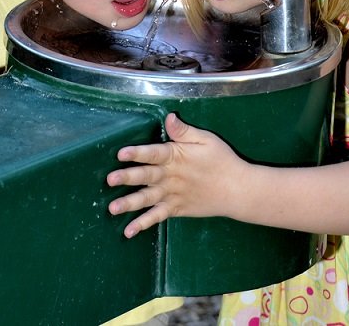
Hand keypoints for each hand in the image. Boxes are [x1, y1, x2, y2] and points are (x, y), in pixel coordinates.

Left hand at [106, 112, 242, 237]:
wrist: (238, 189)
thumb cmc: (221, 160)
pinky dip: (143, 224)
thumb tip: (169, 117)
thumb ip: (184, 131)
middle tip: (110, 180)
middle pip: (147, 176)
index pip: (154, 154)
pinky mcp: (176, 209)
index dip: (138, 153)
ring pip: (148, 199)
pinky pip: (157, 217)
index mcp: (176, 156)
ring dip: (130, 203)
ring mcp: (172, 195)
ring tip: (112, 208)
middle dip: (127, 178)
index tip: (121, 153)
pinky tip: (128, 231)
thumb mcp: (206, 140)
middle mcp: (171, 177)